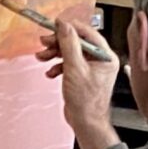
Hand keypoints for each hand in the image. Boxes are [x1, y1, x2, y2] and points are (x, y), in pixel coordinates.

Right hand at [36, 20, 120, 148]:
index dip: (69, 28)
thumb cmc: (86, 101)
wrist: (85, 123)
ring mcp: (91, 68)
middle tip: (44, 42)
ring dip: (55, 54)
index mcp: (105, 56)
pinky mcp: (82, 76)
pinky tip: (50, 72)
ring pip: (71, 53)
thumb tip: (63, 25)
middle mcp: (100, 60)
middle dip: (58, 43)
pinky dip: (58, 66)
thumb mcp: (74, 68)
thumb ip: (69, 44)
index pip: (87, 33)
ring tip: (42, 57)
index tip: (54, 26)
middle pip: (77, 42)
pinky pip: (69, 64)